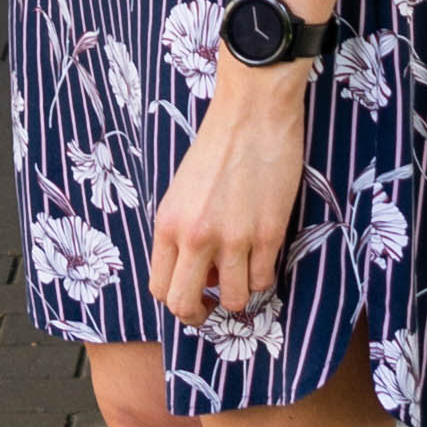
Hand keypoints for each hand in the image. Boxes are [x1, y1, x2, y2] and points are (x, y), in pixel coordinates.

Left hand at [147, 64, 311, 328]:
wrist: (253, 112)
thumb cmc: (218, 145)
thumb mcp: (182, 191)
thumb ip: (183, 233)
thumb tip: (200, 272)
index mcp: (166, 224)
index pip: (159, 288)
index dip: (177, 300)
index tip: (194, 293)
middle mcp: (194, 237)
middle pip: (185, 305)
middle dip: (200, 315)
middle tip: (214, 306)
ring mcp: (232, 238)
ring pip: (234, 300)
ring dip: (240, 294)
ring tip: (246, 272)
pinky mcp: (267, 234)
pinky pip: (264, 279)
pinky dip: (265, 276)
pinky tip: (264, 255)